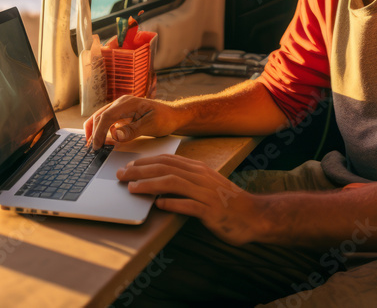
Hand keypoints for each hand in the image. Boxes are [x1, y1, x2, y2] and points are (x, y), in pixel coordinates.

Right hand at [84, 96, 179, 149]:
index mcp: (128, 103)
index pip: (106, 117)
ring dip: (95, 130)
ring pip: (102, 118)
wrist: (174, 116)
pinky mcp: (123, 114)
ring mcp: (121, 108)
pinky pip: (108, 121)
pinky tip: (104, 141)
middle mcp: (122, 103)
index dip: (99, 132)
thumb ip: (133, 130)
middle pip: (100, 116)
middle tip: (91, 148)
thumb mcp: (151, 125)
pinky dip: (103, 130)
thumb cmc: (165, 118)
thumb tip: (116, 135)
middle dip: (92, 132)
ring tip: (93, 145)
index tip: (96, 146)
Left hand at [117, 154, 265, 245]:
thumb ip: (186, 182)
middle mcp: (201, 177)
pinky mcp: (211, 210)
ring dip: (149, 185)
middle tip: (121, 175)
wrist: (254, 215)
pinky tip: (158, 205)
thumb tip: (160, 182)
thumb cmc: (227, 202)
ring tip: (132, 189)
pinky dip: (171, 204)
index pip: (168, 160)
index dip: (146, 162)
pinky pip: (188, 205)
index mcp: (199, 169)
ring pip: (173, 183)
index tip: (128, 165)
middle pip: (166, 169)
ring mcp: (206, 193)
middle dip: (140, 171)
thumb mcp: (206, 186)